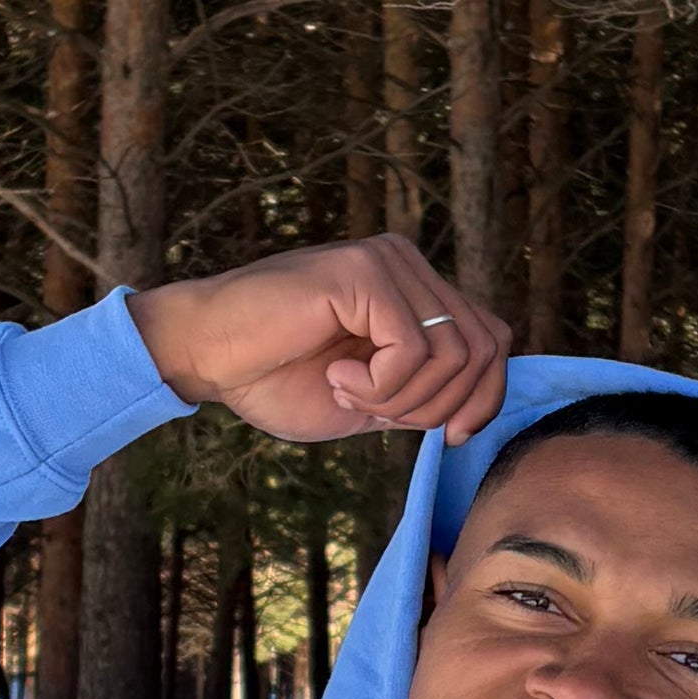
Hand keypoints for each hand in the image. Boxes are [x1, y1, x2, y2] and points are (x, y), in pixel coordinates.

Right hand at [131, 239, 511, 450]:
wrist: (205, 354)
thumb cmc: (274, 378)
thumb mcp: (369, 399)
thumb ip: (421, 393)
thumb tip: (475, 408)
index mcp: (413, 289)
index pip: (492, 339)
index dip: (486, 396)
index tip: (450, 437)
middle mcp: (408, 264)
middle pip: (483, 347)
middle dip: (441, 405)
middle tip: (378, 414)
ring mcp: (388, 262)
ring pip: (453, 352)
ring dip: (402, 397)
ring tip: (348, 392)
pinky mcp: (364, 271)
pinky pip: (412, 349)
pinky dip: (379, 384)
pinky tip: (335, 378)